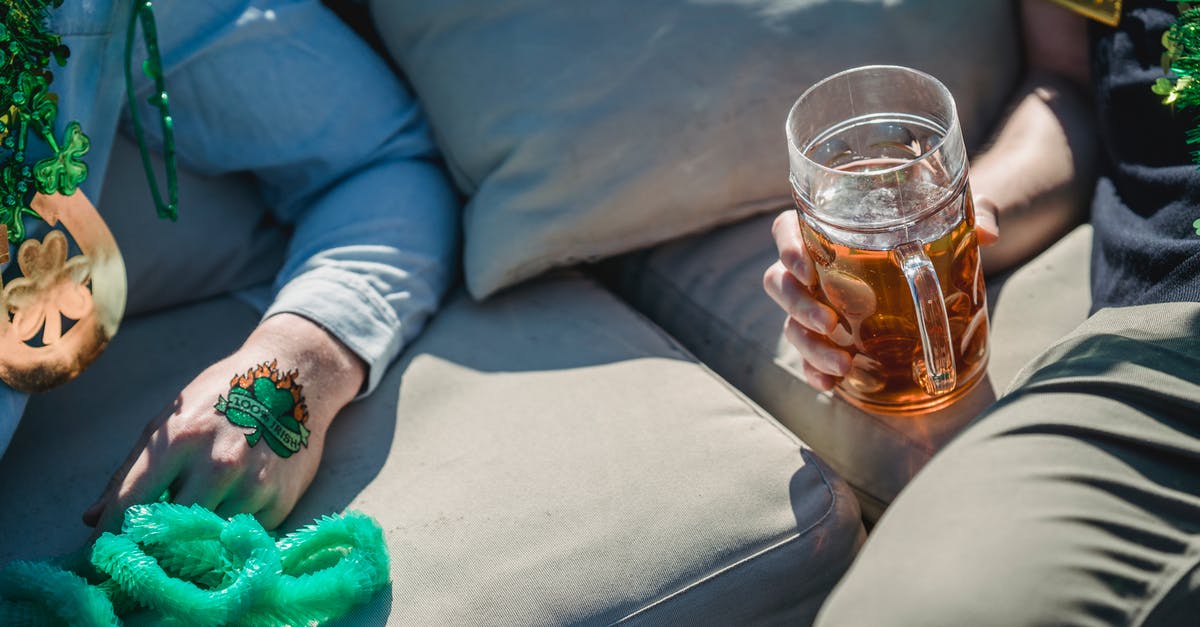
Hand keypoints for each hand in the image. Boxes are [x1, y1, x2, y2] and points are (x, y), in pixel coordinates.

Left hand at [83, 314, 364, 531]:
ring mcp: (253, 485)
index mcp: (181, 440)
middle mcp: (218, 465)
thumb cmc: (223, 394)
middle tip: (142, 550)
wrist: (295, 377)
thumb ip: (130, 470)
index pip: (131, 504)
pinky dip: (226, 533)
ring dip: (191, 541)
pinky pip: (239, 535)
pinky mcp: (280, 501)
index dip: (108, 535)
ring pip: (206, 540)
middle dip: (150, 545)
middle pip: (167, 532)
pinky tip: (226, 513)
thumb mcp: (171, 419)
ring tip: (185, 532)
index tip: (99, 554)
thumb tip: (92, 518)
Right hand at [762, 199, 998, 390]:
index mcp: (828, 230)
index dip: (787, 247)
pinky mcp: (828, 339)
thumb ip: (977, 213)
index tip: (806, 267)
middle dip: (797, 305)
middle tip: (831, 321)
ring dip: (810, 345)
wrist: (939, 267)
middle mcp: (813, 269)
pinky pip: (807, 357)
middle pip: (779, 282)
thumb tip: (989, 232)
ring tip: (844, 363)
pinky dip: (815, 371)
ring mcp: (816, 306)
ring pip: (791, 323)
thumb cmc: (932, 233)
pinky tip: (833, 384)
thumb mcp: (956, 220)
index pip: (786, 229)